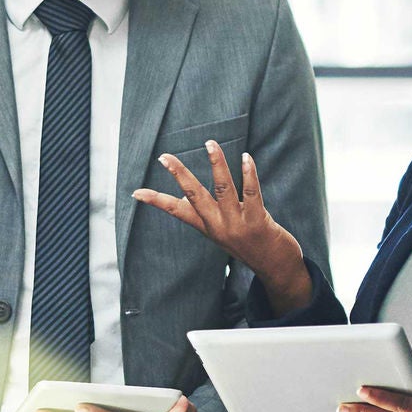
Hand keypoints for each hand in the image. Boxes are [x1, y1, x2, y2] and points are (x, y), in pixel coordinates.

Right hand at [134, 142, 313, 313]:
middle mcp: (218, 225)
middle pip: (194, 195)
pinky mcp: (257, 221)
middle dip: (179, 175)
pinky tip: (245, 157)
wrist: (275, 268)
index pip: (176, 211)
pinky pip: (251, 192)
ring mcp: (237, 224)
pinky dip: (248, 173)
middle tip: (164, 158)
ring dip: (216, 163)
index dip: (156, 201)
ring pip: (223, 188)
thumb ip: (204, 214)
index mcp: (207, 226)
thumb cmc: (248, 244)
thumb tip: (183, 199)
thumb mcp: (220, 232)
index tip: (136, 192)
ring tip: (210, 144)